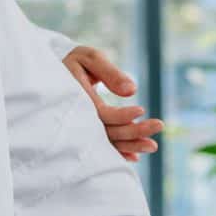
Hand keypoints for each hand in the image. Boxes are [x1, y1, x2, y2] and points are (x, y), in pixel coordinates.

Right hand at [60, 46, 161, 162]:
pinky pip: (100, 145)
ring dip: (129, 146)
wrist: (56, 72)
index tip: (142, 110)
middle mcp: (76, 116)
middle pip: (105, 131)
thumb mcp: (90, 58)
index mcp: (75, 97)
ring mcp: (79, 126)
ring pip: (105, 141)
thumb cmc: (77, 61)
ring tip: (152, 146)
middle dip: (133, 132)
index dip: (121, 115)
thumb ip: (110, 72)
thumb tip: (131, 91)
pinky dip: (116, 152)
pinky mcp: (85, 130)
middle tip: (159, 125)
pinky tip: (134, 156)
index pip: (100, 113)